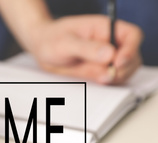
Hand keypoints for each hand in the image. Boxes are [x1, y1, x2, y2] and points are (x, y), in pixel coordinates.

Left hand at [24, 15, 142, 84]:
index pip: (132, 36)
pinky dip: (107, 84)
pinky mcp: (99, 70)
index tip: (118, 63)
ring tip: (97, 78)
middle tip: (106, 77)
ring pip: (124, 70)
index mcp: (105, 28)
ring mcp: (106, 58)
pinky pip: (111, 79)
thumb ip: (87, 49)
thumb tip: (110, 55)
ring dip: (116, 78)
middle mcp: (109, 43)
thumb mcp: (65, 43)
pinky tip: (95, 81)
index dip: (130, 50)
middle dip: (123, 69)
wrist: (40, 47)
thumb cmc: (51, 39)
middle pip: (132, 57)